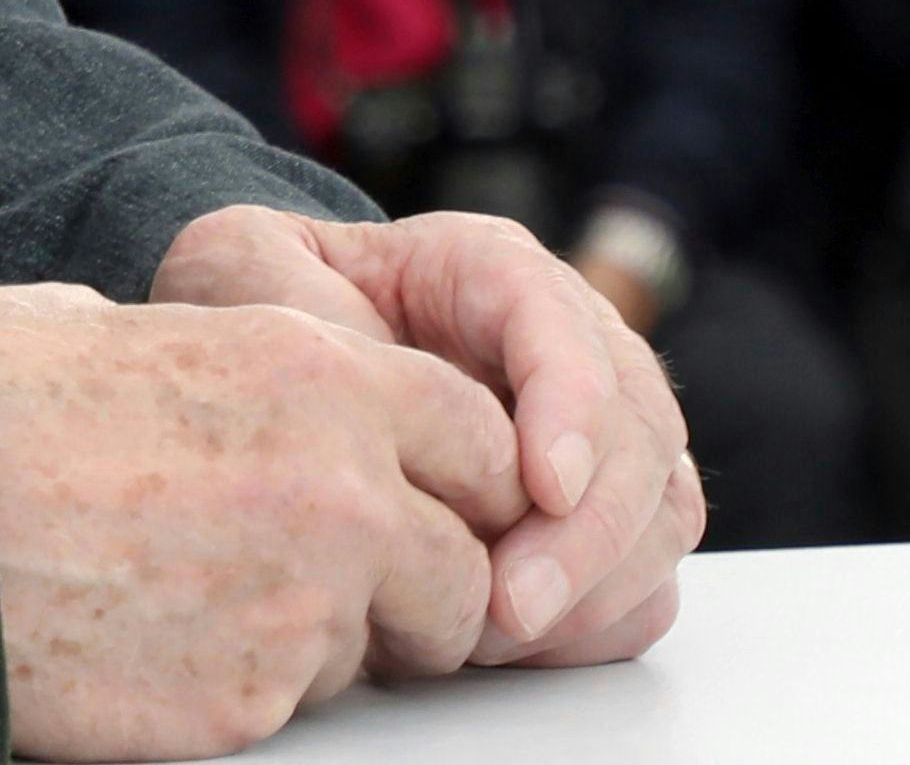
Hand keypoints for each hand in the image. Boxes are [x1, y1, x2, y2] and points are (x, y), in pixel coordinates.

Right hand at [0, 280, 506, 755]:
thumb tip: (246, 385)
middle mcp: (338, 491)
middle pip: (463, 573)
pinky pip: (291, 708)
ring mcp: (302, 610)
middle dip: (425, 593)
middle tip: (365, 596)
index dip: (467, 480)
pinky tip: (162, 642)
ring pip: (374, 651)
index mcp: (317, 374)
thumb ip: (239, 365)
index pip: (479, 436)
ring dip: (325, 640)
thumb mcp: (138, 332)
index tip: (444, 503)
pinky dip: (244, 684)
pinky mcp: (250, 706)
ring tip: (212, 602)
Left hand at [151, 205, 698, 667]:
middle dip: (588, 528)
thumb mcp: (248, 265)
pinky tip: (520, 644)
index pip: (563, 322)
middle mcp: (566, 345)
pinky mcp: (592, 519)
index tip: (544, 485)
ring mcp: (593, 435)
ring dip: (596, 585)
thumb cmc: (265, 306)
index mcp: (489, 270)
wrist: (275, 368)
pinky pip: (641, 579)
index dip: (573, 404)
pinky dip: (599, 621)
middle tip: (511, 603)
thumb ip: (300, 302)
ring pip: (660, 509)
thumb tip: (377, 386)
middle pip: (639, 426)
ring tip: (495, 632)